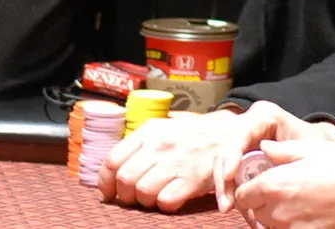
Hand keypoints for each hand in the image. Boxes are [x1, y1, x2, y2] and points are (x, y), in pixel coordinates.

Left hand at [98, 109, 242, 211]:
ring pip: (142, 192)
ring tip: (154, 196)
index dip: (106, 181)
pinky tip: (171, 198)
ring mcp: (176, 162)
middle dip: (125, 194)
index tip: (109, 192)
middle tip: (134, 197)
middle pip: (125, 179)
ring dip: (144, 201)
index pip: (113, 160)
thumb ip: (138, 145)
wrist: (227, 133)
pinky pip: (165, 201)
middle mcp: (159, 145)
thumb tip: (112, 171)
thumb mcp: (162, 128)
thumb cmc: (190, 135)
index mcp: (148, 131)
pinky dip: (164, 205)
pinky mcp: (192, 179)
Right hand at [212, 100, 334, 212]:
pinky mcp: (244, 159)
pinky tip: (235, 207)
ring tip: (226, 208)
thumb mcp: (311, 143)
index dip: (231, 155)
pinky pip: (232, 175)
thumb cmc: (318, 142)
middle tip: (226, 203)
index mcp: (264, 116)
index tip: (229, 176)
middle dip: (223, 178)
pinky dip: (232, 192)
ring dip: (224, 187)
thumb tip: (265, 152)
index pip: (240, 134)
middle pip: (226, 150)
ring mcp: (245, 143)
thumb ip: (291, 147)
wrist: (325, 147)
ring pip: (224, 164)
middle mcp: (250, 127)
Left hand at [234, 140, 334, 228]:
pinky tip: (309, 212)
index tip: (259, 178)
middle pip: (256, 213)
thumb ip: (283, 151)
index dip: (248, 185)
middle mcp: (281, 214)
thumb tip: (264, 148)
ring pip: (271, 226)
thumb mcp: (315, 150)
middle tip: (279, 187)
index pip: (243, 194)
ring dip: (276, 216)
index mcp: (277, 186)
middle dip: (261, 201)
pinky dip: (293, 225)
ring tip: (297, 199)